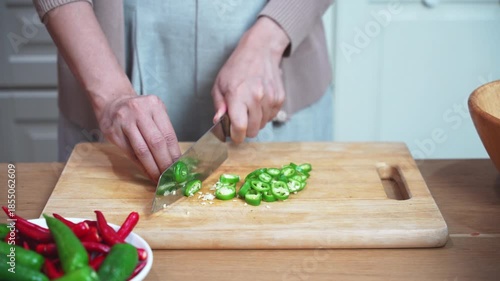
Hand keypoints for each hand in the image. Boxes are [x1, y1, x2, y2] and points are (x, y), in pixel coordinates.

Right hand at [95, 93, 180, 182]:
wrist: (112, 102)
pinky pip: (130, 153)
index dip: (174, 153)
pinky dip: (141, 165)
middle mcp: (139, 111)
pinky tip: (148, 172)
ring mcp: (124, 122)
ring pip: (142, 150)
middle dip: (164, 162)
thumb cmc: (138, 111)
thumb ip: (163, 130)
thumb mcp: (154, 112)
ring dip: (152, 167)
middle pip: (156, 143)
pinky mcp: (113, 133)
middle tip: (170, 175)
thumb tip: (175, 156)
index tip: (179, 166)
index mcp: (154, 105)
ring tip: (159, 177)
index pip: (168, 134)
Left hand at [212, 17, 289, 142]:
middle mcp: (256, 97)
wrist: (260, 51)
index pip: (240, 127)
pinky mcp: (279, 98)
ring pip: (262, 125)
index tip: (233, 136)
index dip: (236, 136)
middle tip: (239, 121)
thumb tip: (218, 122)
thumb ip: (219, 106)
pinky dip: (264, 115)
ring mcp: (270, 98)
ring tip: (249, 107)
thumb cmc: (236, 68)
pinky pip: (271, 117)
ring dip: (255, 121)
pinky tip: (258, 103)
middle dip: (244, 130)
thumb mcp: (219, 85)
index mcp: (238, 95)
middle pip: (252, 130)